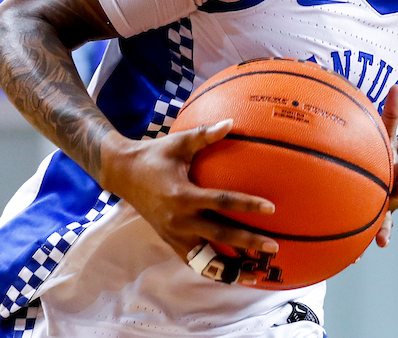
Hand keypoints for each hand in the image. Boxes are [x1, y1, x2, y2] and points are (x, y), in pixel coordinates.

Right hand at [101, 119, 278, 284]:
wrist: (123, 174)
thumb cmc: (155, 155)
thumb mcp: (178, 142)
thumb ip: (205, 134)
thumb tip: (232, 122)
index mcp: (183, 196)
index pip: (221, 202)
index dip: (246, 205)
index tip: (270, 208)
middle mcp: (179, 221)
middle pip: (219, 236)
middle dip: (247, 243)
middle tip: (274, 247)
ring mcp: (174, 235)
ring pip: (206, 260)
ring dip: (230, 269)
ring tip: (256, 276)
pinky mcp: (172, 242)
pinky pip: (195, 261)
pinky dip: (213, 269)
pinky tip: (233, 274)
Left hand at [373, 84, 397, 248]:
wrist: (379, 179)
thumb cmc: (380, 154)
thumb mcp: (384, 134)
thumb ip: (390, 112)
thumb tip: (397, 84)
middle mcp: (396, 187)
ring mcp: (386, 205)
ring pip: (387, 218)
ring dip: (385, 228)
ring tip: (381, 240)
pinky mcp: (373, 219)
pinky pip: (366, 232)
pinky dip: (360, 245)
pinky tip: (352, 258)